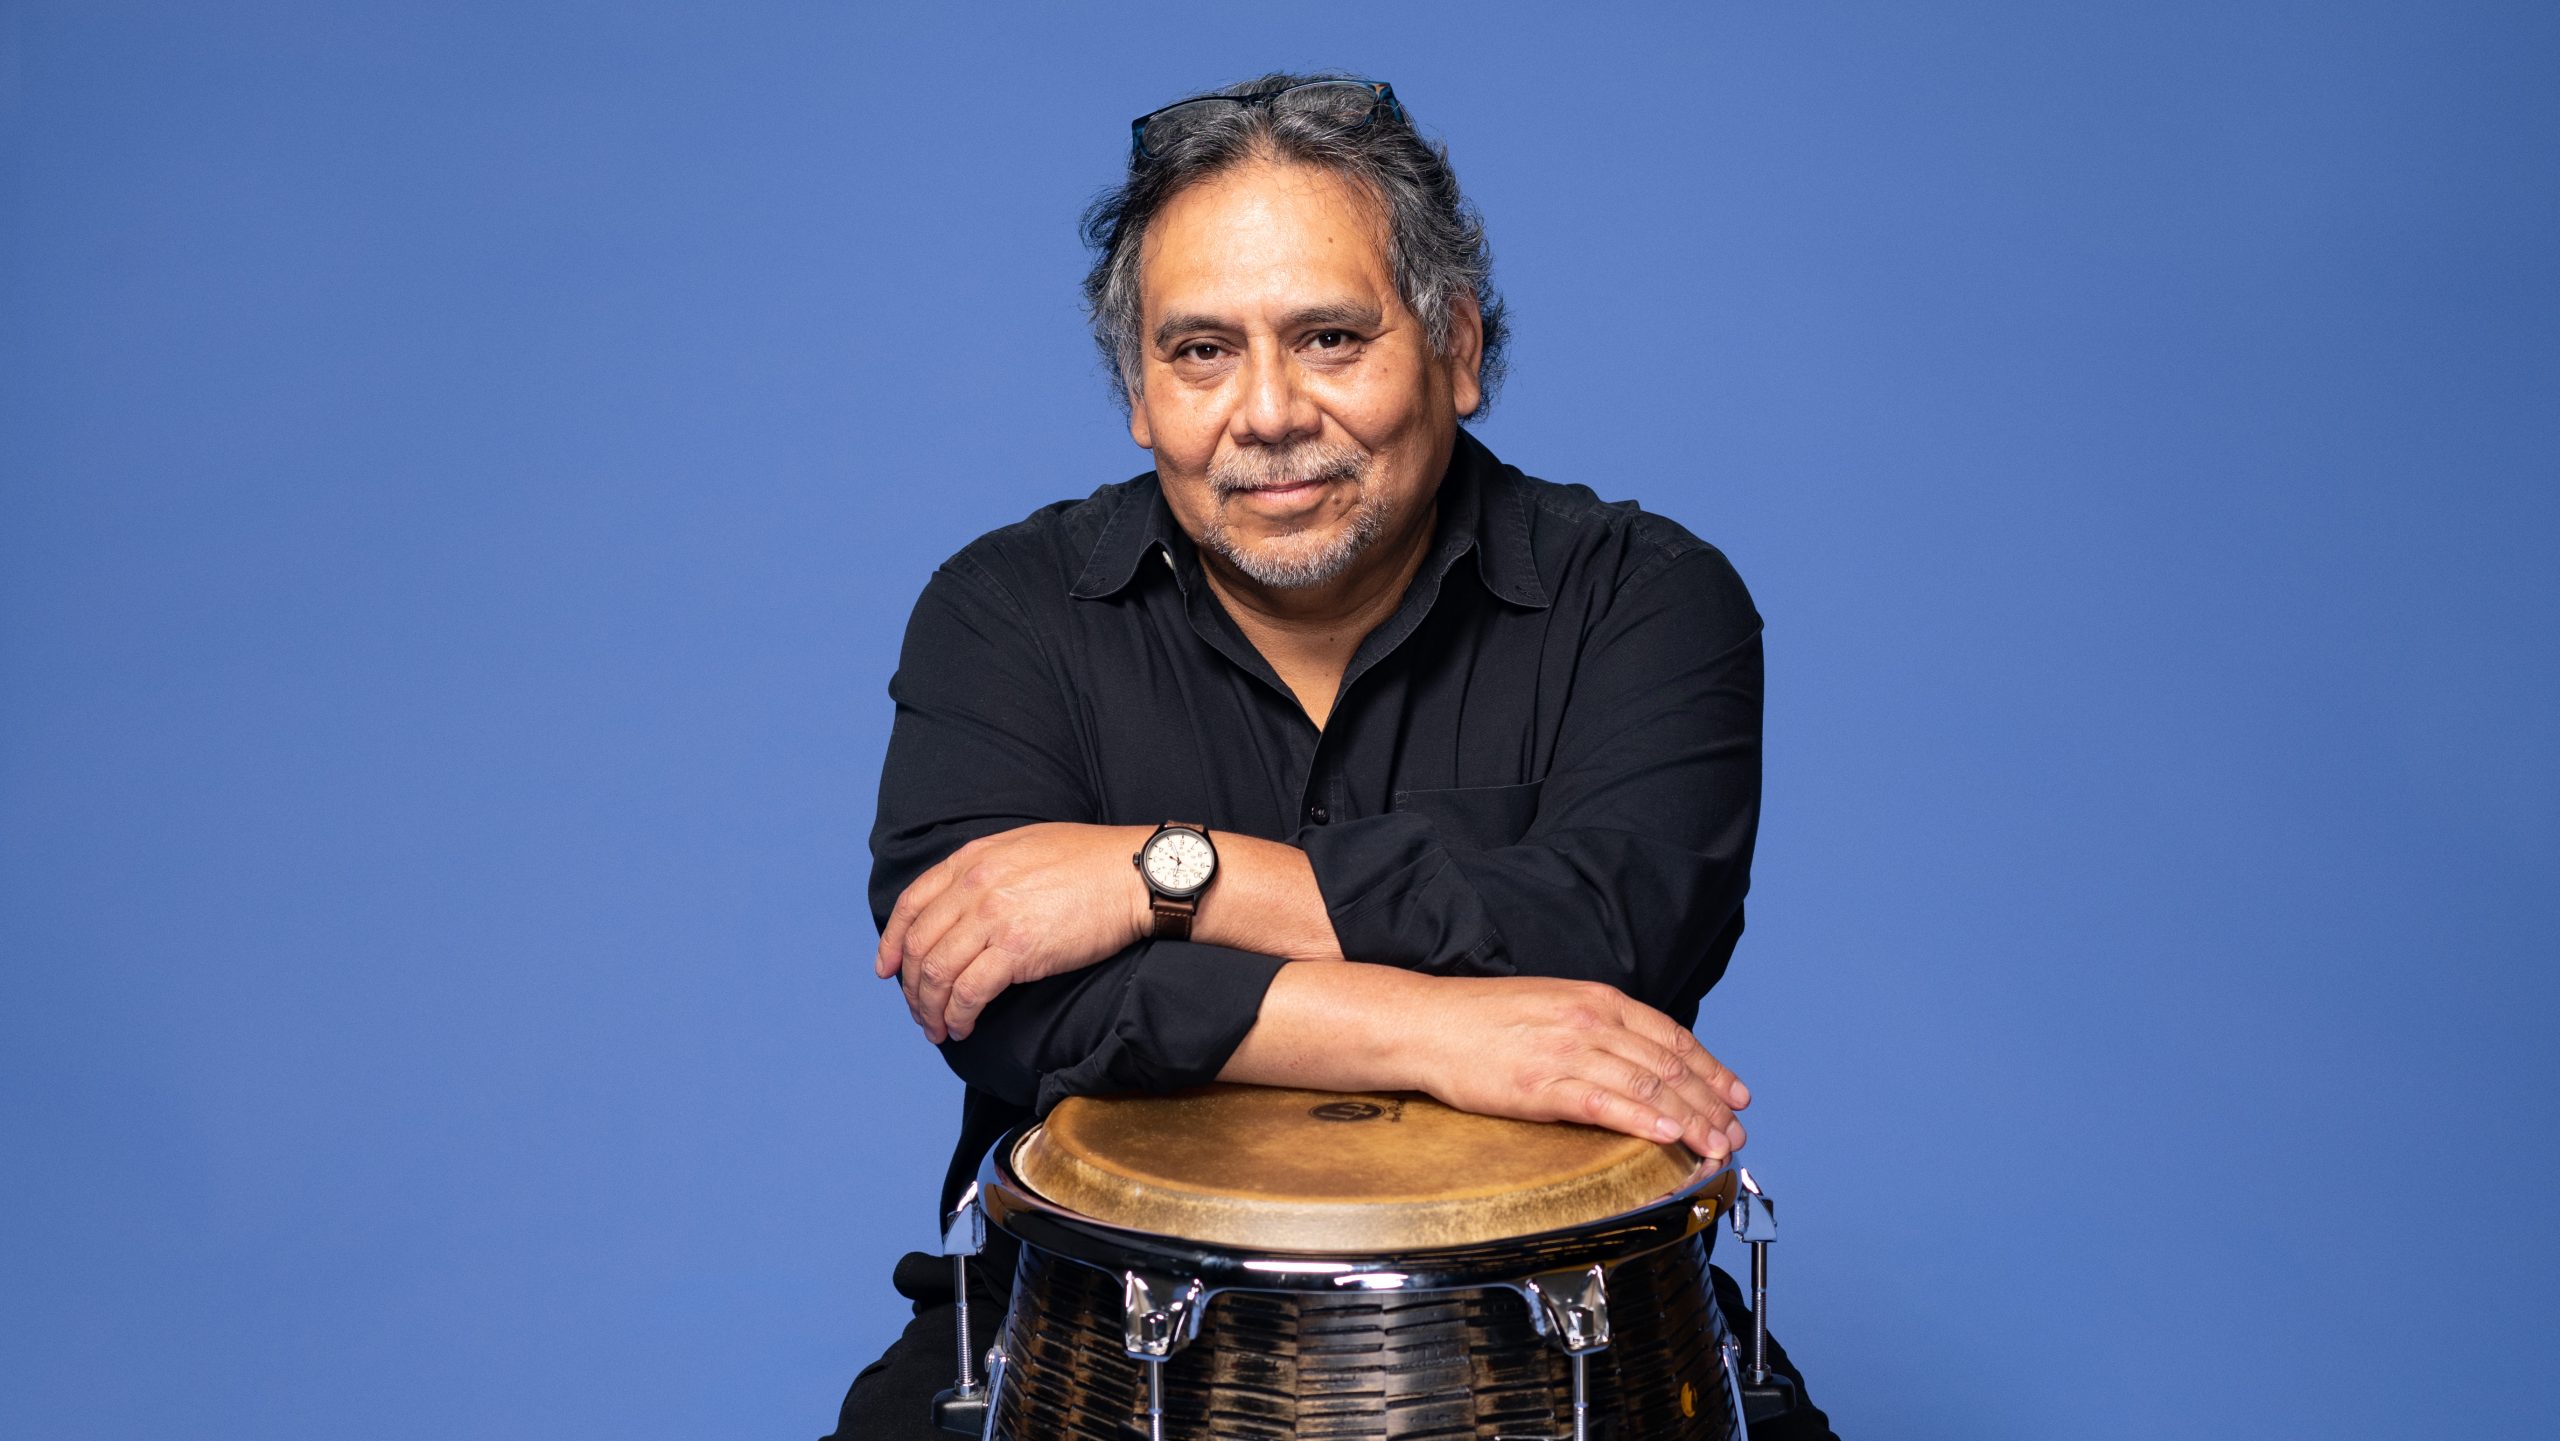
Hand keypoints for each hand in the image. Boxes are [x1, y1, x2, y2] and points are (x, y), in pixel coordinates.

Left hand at [876, 823, 1149, 1042]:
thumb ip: (989, 870)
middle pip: (920, 946)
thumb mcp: (1026, 847)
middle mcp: (975, 886)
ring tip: (939, 1028)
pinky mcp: (1018, 949)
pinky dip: (959, 1015)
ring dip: (931, 1009)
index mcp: (973, 859)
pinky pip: (969, 992)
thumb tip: (968, 903)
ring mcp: (994, 917)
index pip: (912, 904)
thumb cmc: (1092, 862)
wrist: (1134, 874)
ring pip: (937, 973)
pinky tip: (963, 1027)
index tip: (887, 969)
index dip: (892, 942)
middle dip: (912, 988)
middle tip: (920, 1012)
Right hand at [1407, 976, 1750, 1161]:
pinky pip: (1606, 1105)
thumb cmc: (1481, 1019)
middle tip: (1736, 1132)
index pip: (1672, 1035)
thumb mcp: (1551, 1004)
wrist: (1427, 1024)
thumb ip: (1597, 1026)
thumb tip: (1637, 1055)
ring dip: (1691, 1119)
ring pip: (1648, 1087)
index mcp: (1596, 999)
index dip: (1711, 1068)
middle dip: (1711, 1102)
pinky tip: (1669, 1137)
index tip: (1736, 1095)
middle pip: (1669, 1065)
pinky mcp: (1542, 1085)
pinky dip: (1644, 1122)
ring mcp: (1567, 1052)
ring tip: (1716, 1145)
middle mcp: (1591, 1021)